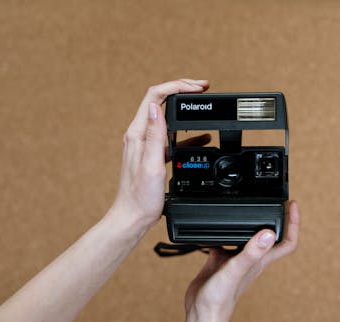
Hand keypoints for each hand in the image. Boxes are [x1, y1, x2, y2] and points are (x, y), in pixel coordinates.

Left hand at [111, 78, 209, 230]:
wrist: (133, 217)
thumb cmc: (140, 197)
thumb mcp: (151, 165)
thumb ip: (154, 135)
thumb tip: (155, 107)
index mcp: (138, 134)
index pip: (155, 97)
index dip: (177, 86)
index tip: (197, 88)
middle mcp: (140, 135)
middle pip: (161, 101)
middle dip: (183, 90)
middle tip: (203, 88)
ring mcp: (146, 144)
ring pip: (168, 117)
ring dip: (187, 110)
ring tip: (206, 106)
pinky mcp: (153, 155)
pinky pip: (172, 137)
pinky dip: (188, 134)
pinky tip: (203, 138)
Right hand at [184, 201, 299, 321]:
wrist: (201, 313)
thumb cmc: (220, 299)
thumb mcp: (236, 269)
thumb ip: (252, 252)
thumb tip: (268, 233)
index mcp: (260, 261)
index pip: (286, 242)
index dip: (294, 223)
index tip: (292, 205)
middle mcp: (251, 259)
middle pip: (270, 236)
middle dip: (276, 218)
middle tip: (277, 202)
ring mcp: (236, 260)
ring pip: (248, 238)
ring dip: (251, 223)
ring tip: (250, 208)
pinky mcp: (221, 261)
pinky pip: (225, 243)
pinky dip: (222, 233)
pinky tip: (214, 229)